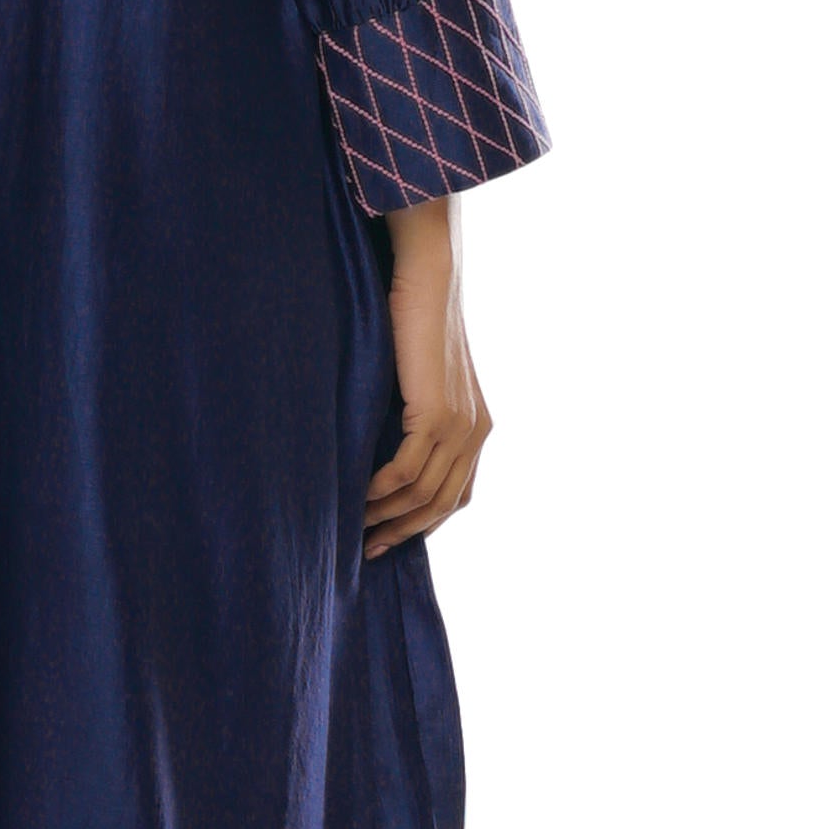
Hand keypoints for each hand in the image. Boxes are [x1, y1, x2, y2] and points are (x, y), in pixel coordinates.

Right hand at [363, 194, 491, 554]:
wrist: (429, 278)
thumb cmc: (414, 319)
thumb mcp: (418, 380)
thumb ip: (412, 415)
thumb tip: (375, 447)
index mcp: (477, 426)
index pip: (454, 494)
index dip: (422, 523)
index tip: (387, 537)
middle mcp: (476, 432)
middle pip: (440, 504)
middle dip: (402, 533)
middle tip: (364, 550)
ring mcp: (460, 426)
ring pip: (422, 493)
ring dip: (386, 517)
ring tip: (351, 529)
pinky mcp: (436, 414)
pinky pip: (406, 470)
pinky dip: (380, 490)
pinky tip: (357, 497)